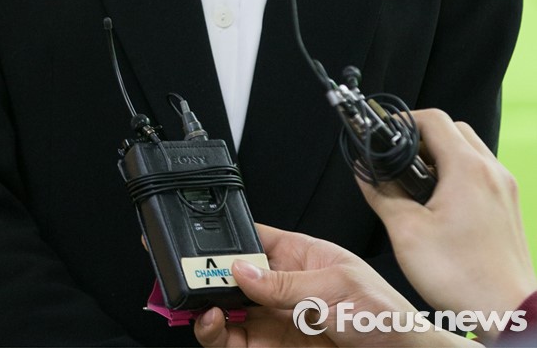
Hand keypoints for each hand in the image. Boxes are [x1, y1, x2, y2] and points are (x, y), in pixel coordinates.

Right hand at [194, 224, 462, 346]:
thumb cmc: (386, 316)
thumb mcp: (335, 288)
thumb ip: (285, 283)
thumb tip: (241, 270)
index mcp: (301, 255)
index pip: (255, 241)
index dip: (228, 242)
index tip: (204, 249)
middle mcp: (283, 287)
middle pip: (234, 278)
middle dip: (210, 278)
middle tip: (194, 280)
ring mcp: (276, 321)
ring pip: (228, 312)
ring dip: (208, 308)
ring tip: (201, 307)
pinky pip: (235, 342)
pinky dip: (217, 335)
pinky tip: (213, 327)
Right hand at [358, 108, 536, 314]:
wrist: (508, 314)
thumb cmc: (463, 277)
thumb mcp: (407, 232)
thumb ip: (382, 193)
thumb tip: (364, 173)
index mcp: (467, 169)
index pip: (433, 119)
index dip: (404, 122)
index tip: (385, 136)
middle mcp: (490, 171)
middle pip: (453, 129)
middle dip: (423, 138)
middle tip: (401, 161)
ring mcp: (504, 188)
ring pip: (470, 150)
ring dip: (442, 156)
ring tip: (419, 185)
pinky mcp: (508, 206)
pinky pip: (482, 173)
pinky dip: (460, 175)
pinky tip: (442, 203)